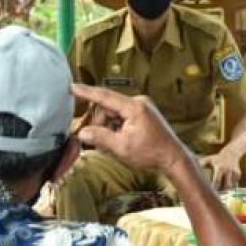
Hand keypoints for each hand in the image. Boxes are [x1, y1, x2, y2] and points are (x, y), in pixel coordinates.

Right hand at [71, 84, 190, 174]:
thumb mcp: (121, 147)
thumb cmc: (151, 153)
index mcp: (134, 106)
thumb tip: (83, 132)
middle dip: (100, 125)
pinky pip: (121, 118)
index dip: (86, 92)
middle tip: (100, 143)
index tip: (72, 87)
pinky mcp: (142, 114)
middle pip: (107, 108)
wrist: (173, 158)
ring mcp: (141, 108)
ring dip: (108, 129)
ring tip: (114, 145)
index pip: (105, 96)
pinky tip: (120, 142)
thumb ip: (100, 138)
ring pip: (113, 114)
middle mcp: (138, 102)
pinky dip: (116, 129)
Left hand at [201, 149, 242, 191]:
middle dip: (224, 191)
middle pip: (227, 185)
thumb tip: (191, 168)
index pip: (217, 180)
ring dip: (228, 189)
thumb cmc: (218, 157)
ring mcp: (234, 172)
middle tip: (219, 194)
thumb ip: (202, 163)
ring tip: (224, 190)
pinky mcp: (238, 173)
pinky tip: (229, 184)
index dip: (214, 187)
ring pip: (232, 185)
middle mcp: (228, 170)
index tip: (211, 192)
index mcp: (219, 168)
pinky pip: (235, 182)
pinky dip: (232, 185)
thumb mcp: (209, 159)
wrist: (232, 152)